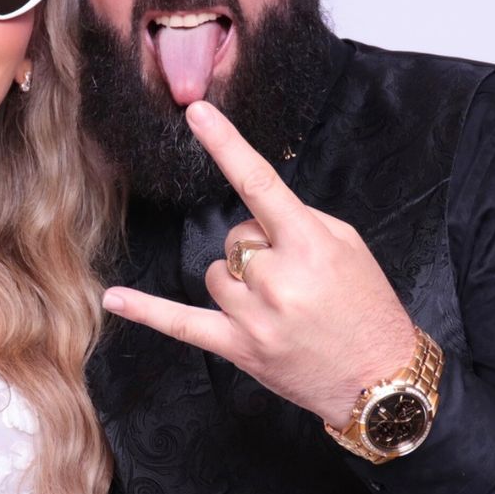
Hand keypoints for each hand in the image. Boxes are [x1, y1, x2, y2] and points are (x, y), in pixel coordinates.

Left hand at [101, 101, 417, 427]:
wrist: (380, 379)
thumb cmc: (367, 307)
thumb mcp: (349, 247)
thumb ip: (299, 220)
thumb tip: (255, 213)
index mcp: (309, 245)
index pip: (259, 183)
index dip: (226, 145)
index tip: (197, 114)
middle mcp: (278, 279)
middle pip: (235, 238)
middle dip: (259, 250)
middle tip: (297, 279)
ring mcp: (254, 316)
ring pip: (216, 273)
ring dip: (239, 282)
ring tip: (279, 307)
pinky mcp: (238, 348)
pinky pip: (181, 323)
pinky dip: (147, 310)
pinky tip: (114, 298)